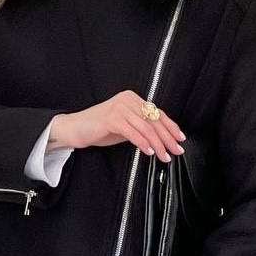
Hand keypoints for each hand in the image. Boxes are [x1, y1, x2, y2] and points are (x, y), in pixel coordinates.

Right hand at [50, 93, 185, 162]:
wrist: (75, 128)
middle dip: (168, 138)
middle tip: (176, 151)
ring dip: (158, 144)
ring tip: (164, 156)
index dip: (171, 127)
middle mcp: (128, 100)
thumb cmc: (99, 128)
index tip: (180, 139)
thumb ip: (140, 128)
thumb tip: (159, 138)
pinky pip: (133, 133)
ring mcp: (120, 108)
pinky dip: (143, 143)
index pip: (157, 113)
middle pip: (154, 121)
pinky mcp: (112, 118)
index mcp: (133, 99)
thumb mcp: (125, 126)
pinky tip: (149, 151)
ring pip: (146, 128)